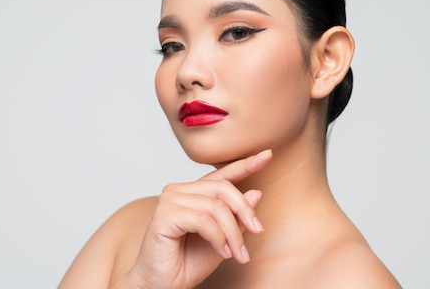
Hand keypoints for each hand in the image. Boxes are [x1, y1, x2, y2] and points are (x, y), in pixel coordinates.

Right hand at [115, 149, 271, 288]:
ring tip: (238, 254)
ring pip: (215, 206)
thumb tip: (256, 192)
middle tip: (258, 231)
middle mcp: (179, 191)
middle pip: (223, 188)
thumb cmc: (187, 263)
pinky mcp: (164, 215)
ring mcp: (169, 200)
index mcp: (192, 193)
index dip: (245, 164)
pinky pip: (203, 220)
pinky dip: (218, 238)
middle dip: (244, 211)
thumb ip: (236, 217)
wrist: (162, 285)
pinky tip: (223, 252)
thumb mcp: (223, 239)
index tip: (267, 154)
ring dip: (233, 233)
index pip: (221, 175)